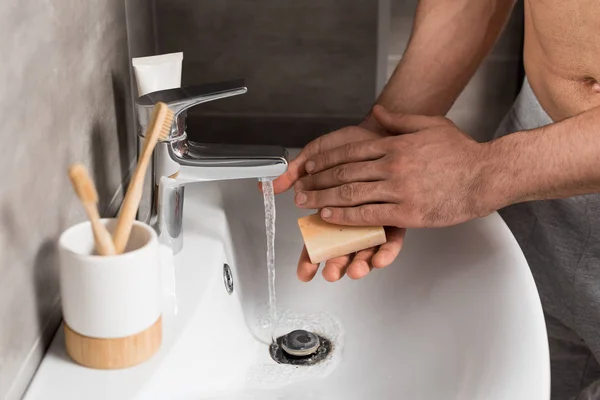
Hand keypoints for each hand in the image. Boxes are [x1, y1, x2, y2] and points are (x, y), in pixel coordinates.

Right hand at [271, 117, 405, 282]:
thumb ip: (295, 172)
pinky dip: (386, 251)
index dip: (309, 258)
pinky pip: (392, 240)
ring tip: (355, 270)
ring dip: (361, 264)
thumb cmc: (352, 144)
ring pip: (366, 250)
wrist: (383, 131)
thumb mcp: (318, 155)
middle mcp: (352, 219)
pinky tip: (380, 258)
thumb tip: (270, 187)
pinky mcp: (395, 216)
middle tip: (330, 273)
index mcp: (331, 210)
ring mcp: (374, 220)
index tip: (304, 273)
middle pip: (342, 251)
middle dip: (336, 265)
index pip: (318, 241)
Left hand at [294, 105, 497, 227]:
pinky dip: (345, 216)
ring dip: (323, 199)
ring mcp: (398, 190)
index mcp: (394, 145)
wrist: (486, 175)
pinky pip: (368, 216)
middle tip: (300, 188)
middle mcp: (392, 166)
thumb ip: (399, 120)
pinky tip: (329, 217)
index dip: (325, 160)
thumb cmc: (461, 152)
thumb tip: (378, 112)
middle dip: (318, 181)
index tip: (310, 167)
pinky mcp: (407, 212)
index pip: (349, 152)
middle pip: (344, 174)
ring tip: (306, 203)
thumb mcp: (430, 125)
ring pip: (351, 195)